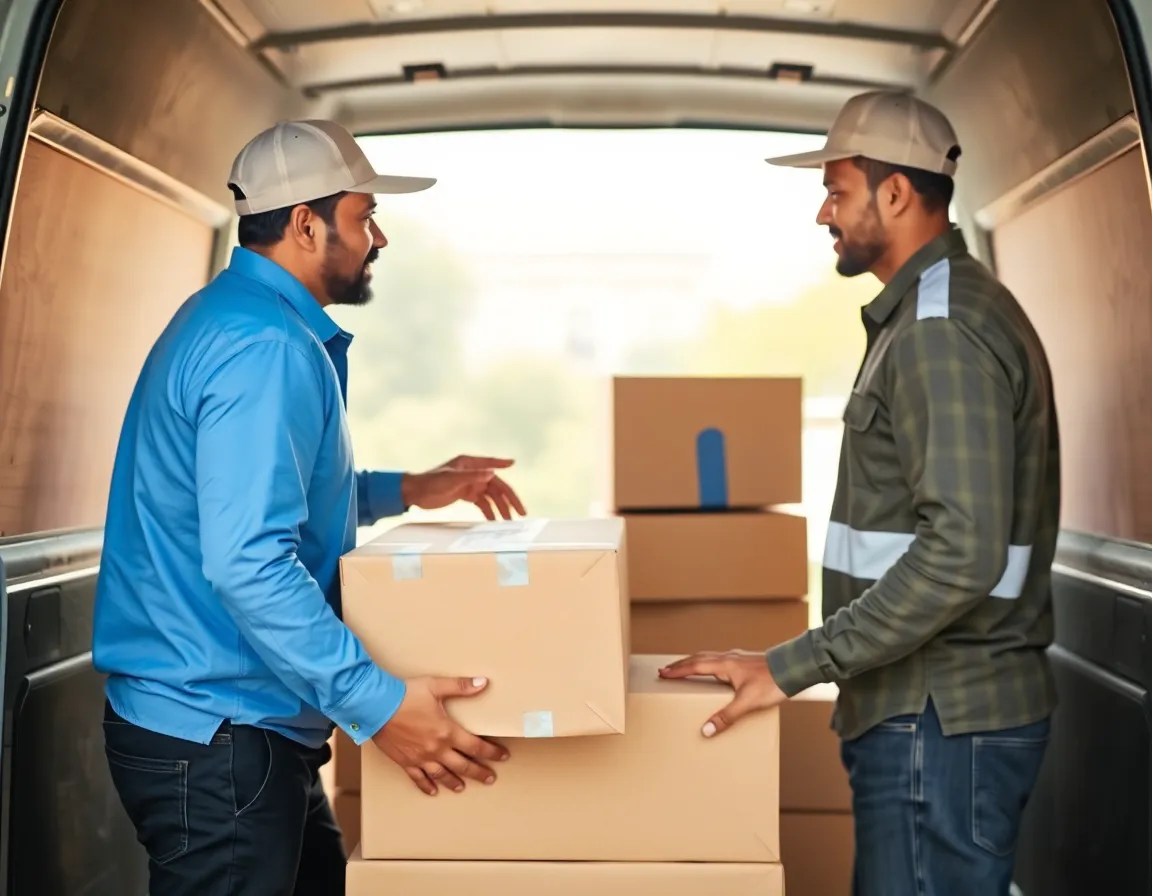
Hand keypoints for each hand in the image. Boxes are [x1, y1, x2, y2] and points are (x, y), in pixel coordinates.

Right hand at [372, 675, 509, 795]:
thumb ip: (461, 686)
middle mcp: (436, 749)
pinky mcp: (405, 761)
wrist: (376, 706)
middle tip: (490, 778)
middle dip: (479, 772)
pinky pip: (418, 778)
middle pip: (463, 766)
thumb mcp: (435, 686)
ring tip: (463, 787)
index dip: (491, 752)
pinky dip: (426, 786)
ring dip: (454, 782)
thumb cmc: (405, 695)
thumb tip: (483, 682)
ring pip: (442, 775)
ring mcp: (420, 758)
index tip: (503, 756)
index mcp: (447, 731)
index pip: (476, 746)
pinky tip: (432, 791)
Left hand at [401, 455, 526, 520]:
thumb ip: (473, 476)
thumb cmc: (430, 482)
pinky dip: (488, 511)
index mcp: (469, 463)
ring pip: (490, 496)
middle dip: (509, 499)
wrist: (415, 494)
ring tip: (508, 521)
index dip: (502, 464)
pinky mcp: (465, 494)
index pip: (490, 464)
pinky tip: (493, 521)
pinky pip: (482, 503)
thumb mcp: (452, 478)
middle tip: (520, 512)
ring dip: (500, 508)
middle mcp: (472, 473)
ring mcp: (469, 484)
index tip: (513, 464)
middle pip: (496, 486)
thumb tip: (493, 473)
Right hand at [658, 650, 786, 736]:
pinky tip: (714, 673)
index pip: (694, 666)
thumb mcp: (747, 703)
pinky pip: (720, 661)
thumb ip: (726, 717)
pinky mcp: (746, 662)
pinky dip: (708, 665)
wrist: (795, 669)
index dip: (677, 670)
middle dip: (681, 665)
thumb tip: (706, 730)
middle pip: (698, 658)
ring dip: (694, 663)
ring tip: (685, 670)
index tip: (663, 673)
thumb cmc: (772, 683)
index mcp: (724, 664)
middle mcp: (729, 658)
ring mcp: (738, 658)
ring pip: (709, 658)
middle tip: (667, 670)